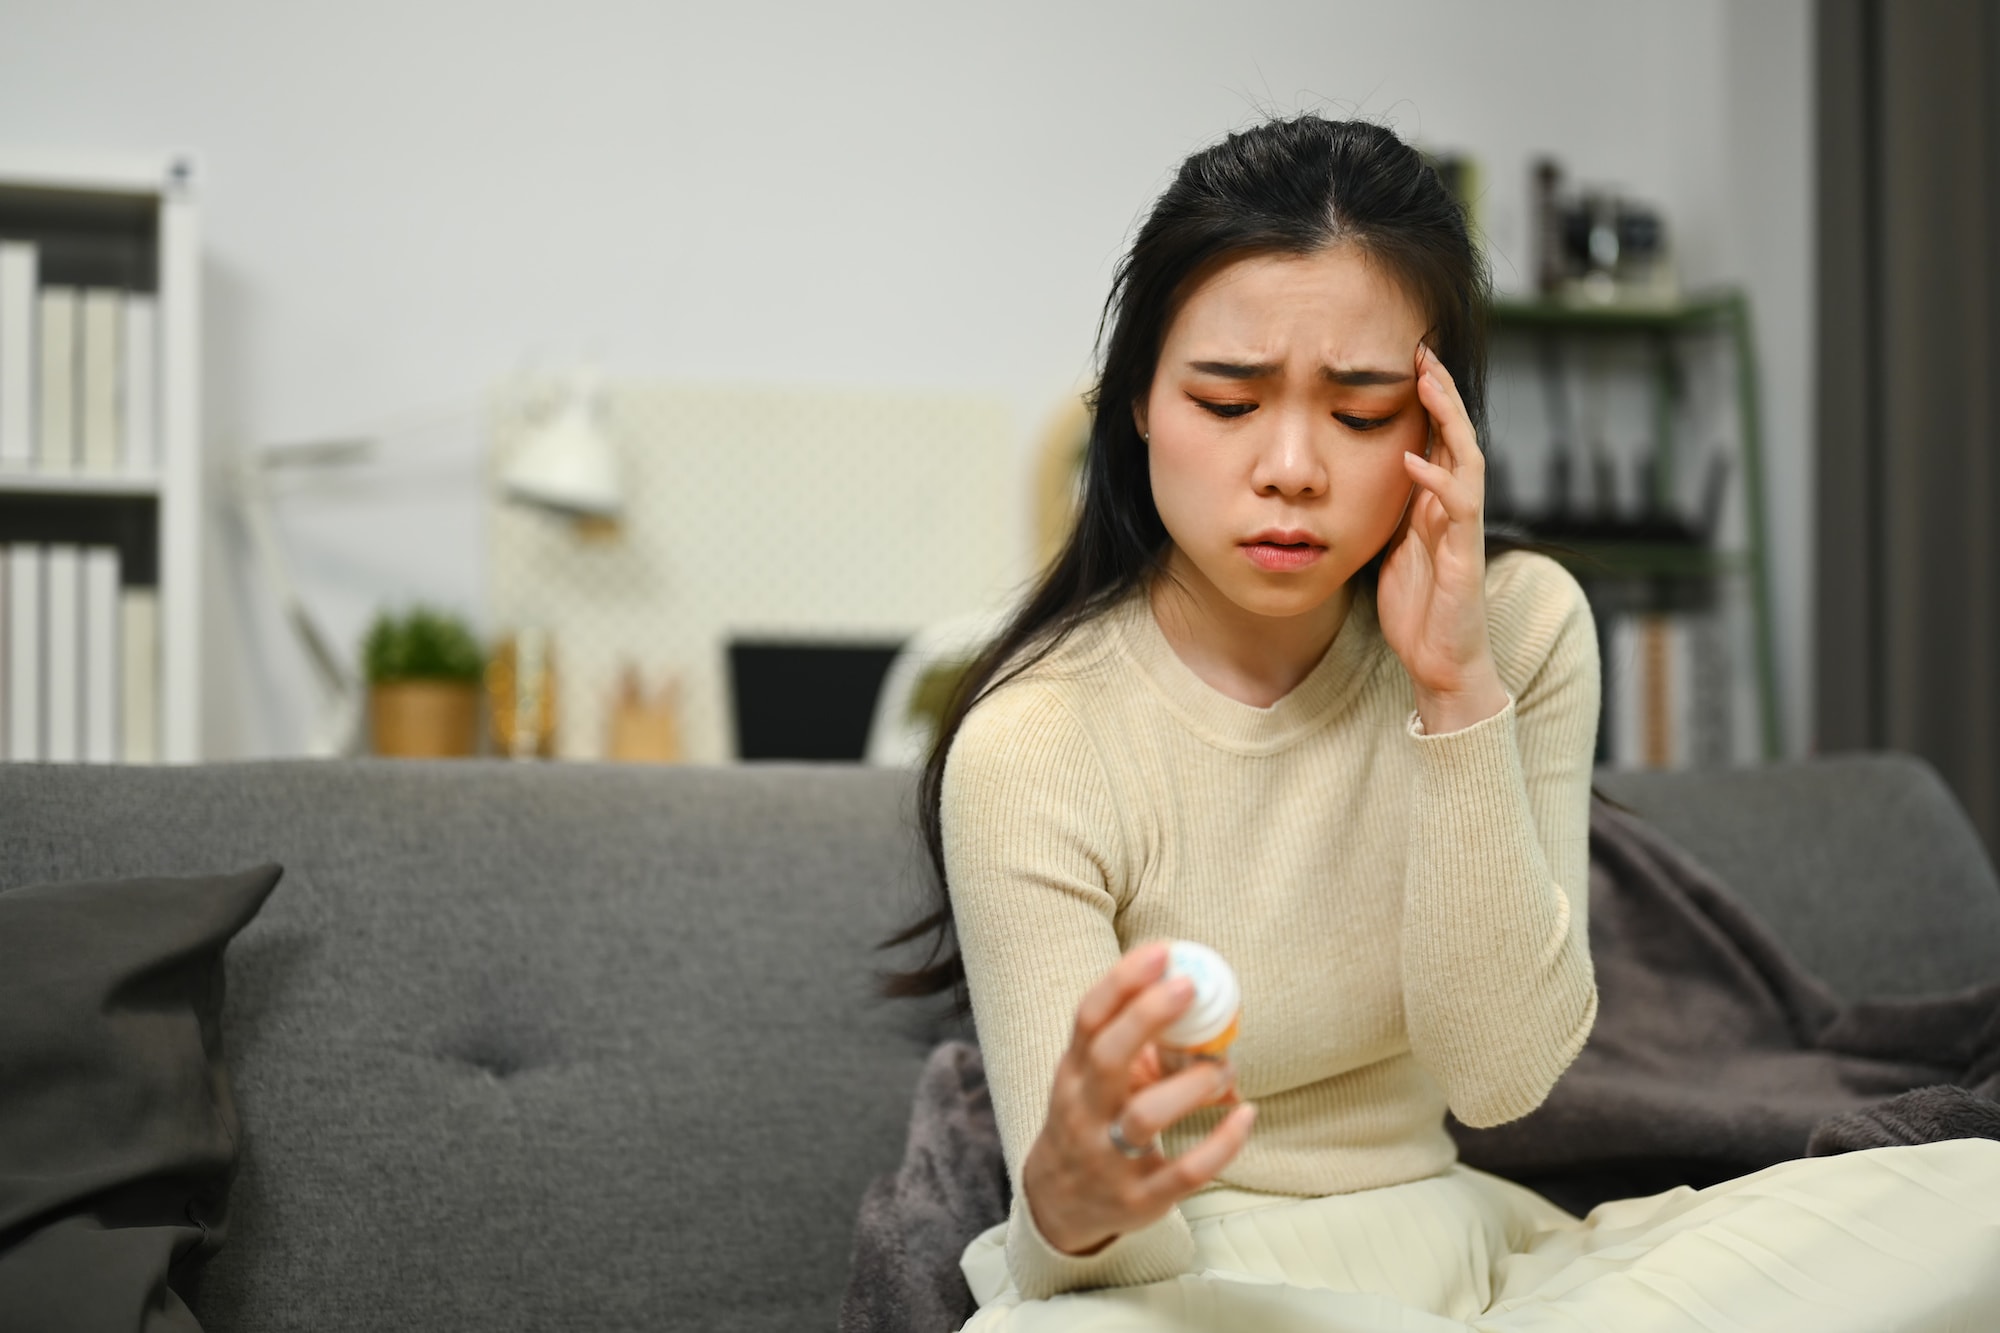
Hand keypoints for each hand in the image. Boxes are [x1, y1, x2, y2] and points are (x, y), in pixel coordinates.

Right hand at [1021, 942, 1255, 1257]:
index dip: (1122, 981)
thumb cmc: (1092, 1118)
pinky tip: (1245, 1115)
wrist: (1059, 1201)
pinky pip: (1184, 1172)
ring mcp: (1108, 1156)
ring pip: (1145, 1116)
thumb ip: (1141, 1042)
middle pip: (1107, 1057)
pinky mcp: (1140, 1198)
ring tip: (1223, 1070)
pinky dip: (1221, 1144)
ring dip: (1191, 1086)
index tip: (1162, 952)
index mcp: (1075, 1071)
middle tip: (1189, 987)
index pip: (1089, 1018)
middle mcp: (1084, 1110)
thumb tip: (1208, 1005)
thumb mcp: (1098, 1078)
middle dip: (1146, 1017)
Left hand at [1377, 344, 1507, 731]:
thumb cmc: (1417, 609)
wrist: (1441, 664)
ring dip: (1448, 421)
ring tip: (1427, 385)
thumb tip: (1352, 481)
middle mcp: (1455, 509)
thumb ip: (1383, 513)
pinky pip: (1459, 508)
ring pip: (1467, 460)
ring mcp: (1464, 530)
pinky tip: (1412, 461)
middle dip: (1441, 394)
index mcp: (1436, 505)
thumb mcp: (1389, 548)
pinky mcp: (1465, 556)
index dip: (1424, 402)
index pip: (1435, 439)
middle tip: (1422, 353)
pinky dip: (1436, 482)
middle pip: (1457, 436)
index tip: (1405, 363)